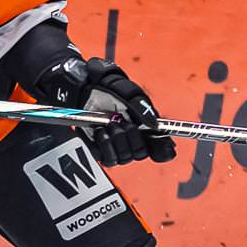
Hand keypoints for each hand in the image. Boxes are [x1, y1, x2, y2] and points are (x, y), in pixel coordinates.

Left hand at [38, 56, 176, 166]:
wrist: (83, 88)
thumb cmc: (107, 87)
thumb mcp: (128, 92)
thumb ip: (143, 107)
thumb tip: (155, 125)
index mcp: (144, 127)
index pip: (160, 147)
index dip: (163, 150)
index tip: (162, 148)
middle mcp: (131, 139)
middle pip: (140, 153)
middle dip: (131, 138)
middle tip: (122, 122)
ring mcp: (115, 146)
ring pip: (124, 158)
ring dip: (117, 141)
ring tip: (109, 125)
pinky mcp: (99, 150)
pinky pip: (107, 159)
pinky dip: (104, 146)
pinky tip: (101, 132)